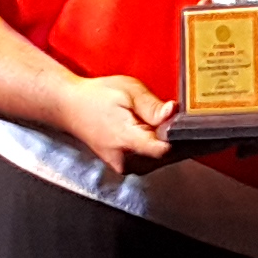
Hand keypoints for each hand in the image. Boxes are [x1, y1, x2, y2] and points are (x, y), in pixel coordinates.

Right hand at [45, 69, 177, 173]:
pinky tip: (153, 133)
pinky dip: (156, 148)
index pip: (162, 150)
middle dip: (174, 138)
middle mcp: (125, 160)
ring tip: (158, 124)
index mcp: (125, 139)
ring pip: (159, 160)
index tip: (188, 125)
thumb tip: (173, 113)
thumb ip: (152, 105)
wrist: (70, 107)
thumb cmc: (97, 96)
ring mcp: (124, 167)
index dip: (179, 137)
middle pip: (165, 156)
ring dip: (166, 144)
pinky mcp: (125, 167)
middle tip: (174, 119)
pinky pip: (150, 161)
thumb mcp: (128, 90)